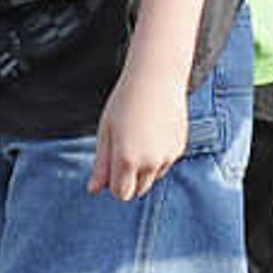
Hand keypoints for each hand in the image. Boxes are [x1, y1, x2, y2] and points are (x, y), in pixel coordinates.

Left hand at [91, 73, 189, 200]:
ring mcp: (167, 157)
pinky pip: (165, 164)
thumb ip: (101, 164)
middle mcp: (150, 163)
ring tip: (138, 138)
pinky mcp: (179, 148)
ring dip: (144, 169)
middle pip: (138, 190)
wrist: (157, 78)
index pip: (121, 193)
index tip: (111, 167)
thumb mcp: (106, 132)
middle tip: (123, 151)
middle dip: (129, 180)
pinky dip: (158, 157)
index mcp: (127, 159)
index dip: (114, 185)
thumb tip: (94, 190)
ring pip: (152, 178)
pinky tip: (152, 132)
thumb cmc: (124, 102)